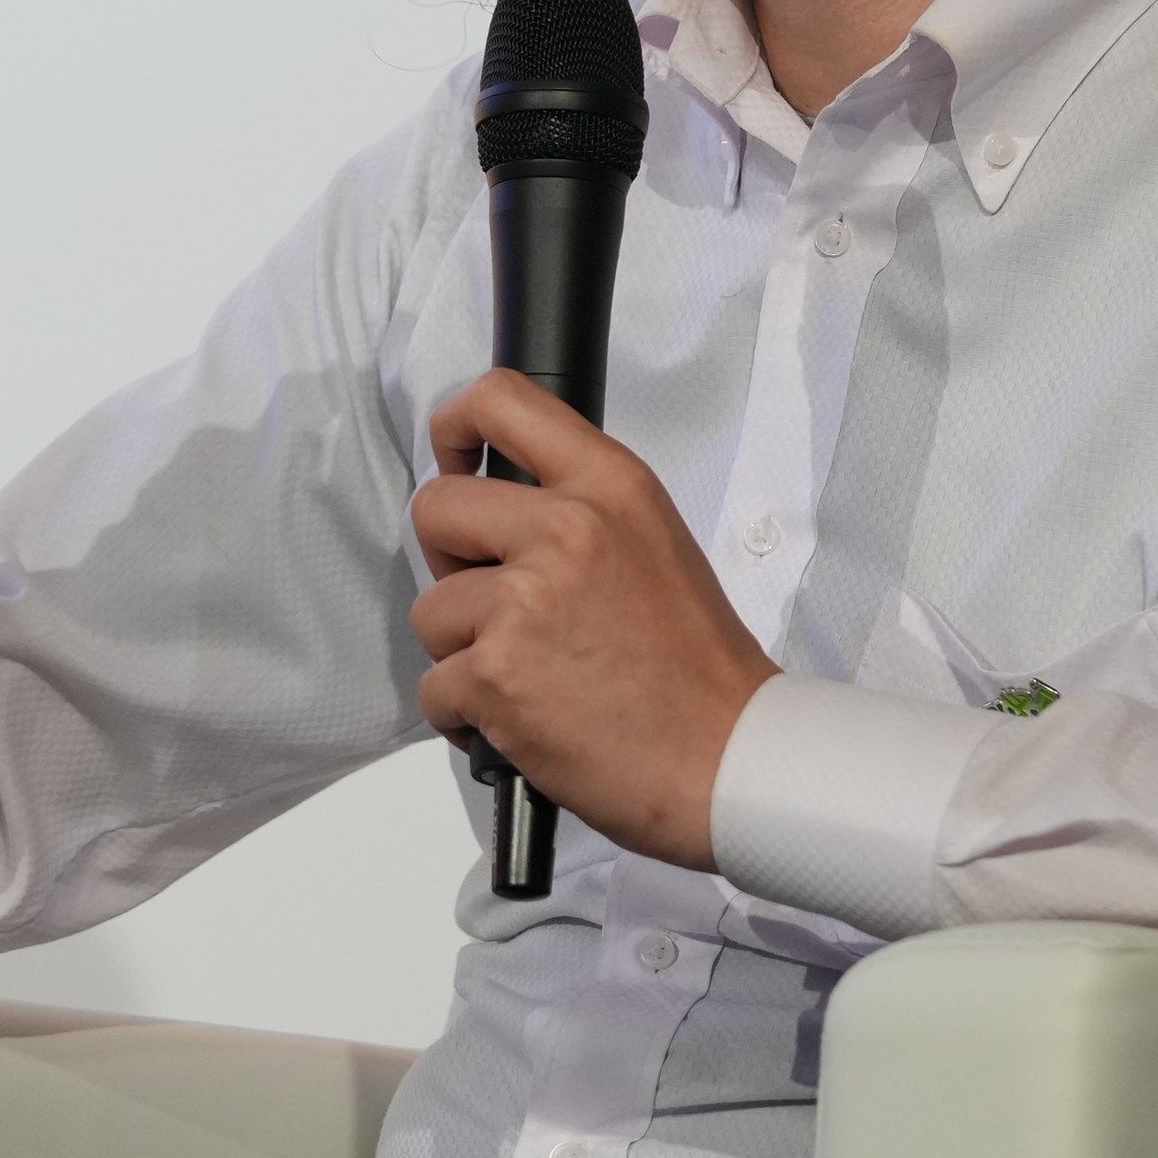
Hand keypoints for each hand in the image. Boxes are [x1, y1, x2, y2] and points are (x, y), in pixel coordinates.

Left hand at [409, 372, 779, 870]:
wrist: (727, 757)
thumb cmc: (699, 671)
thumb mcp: (655, 543)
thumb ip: (581, 513)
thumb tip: (504, 519)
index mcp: (609, 485)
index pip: (501, 400)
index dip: (454, 426)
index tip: (453, 459)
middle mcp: (564, 528)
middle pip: (436, 508)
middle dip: (450, 562)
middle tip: (495, 602)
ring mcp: (524, 601)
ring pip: (430, 610)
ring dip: (462, 652)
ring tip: (529, 677)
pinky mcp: (495, 674)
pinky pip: (434, 687)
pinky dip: (464, 715)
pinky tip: (518, 722)